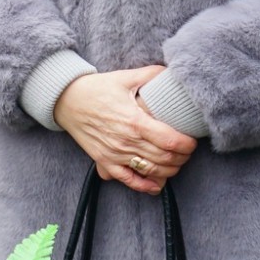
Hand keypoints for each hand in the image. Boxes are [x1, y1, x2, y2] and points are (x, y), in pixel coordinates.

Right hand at [54, 66, 196, 195]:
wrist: (66, 101)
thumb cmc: (97, 89)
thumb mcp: (125, 77)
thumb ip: (152, 74)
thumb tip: (174, 73)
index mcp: (134, 121)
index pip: (170, 141)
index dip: (187, 145)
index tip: (192, 141)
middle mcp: (126, 142)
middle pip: (165, 158)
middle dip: (183, 157)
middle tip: (187, 150)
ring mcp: (115, 155)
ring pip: (152, 171)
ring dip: (170, 170)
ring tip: (176, 161)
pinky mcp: (105, 162)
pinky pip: (129, 181)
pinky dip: (146, 186)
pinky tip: (157, 184)